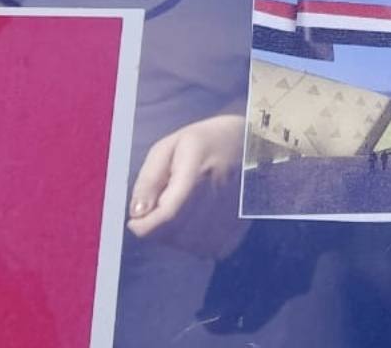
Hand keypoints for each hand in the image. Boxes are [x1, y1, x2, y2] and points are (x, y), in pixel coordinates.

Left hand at [127, 114, 247, 257]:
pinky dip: (192, 239)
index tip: (135, 219)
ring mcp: (232, 217)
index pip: (167, 216)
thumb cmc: (207, 141)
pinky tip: (197, 218)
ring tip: (182, 207)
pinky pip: (204, 249)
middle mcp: (219, 198)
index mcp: (200, 173)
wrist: (255, 145)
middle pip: (173, 234)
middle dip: (156, 226)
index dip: (143, 225)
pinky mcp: (239, 230)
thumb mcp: (171, 146)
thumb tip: (137, 213)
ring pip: (186, 245)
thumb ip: (149, 179)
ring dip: (174, 234)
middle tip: (162, 204)